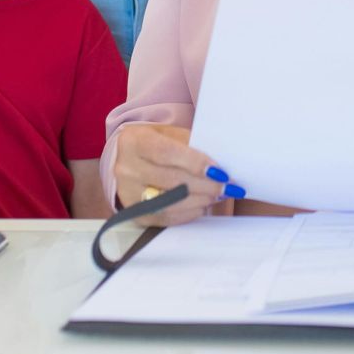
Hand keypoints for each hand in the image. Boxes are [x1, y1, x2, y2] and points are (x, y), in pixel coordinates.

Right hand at [111, 124, 244, 225]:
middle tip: (228, 187)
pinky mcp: (135, 213)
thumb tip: (220, 167)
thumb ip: (192, 147)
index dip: (195, 163)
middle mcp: (125, 168)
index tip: (220, 172)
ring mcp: (127, 193)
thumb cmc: (159, 144)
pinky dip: (188, 213)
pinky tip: (203, 206)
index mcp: (134, 141)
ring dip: (199, 200)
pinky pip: (166, 218)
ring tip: (218, 195)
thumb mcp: (172, 135)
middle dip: (204, 185)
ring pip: (169, 202)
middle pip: (170, 180)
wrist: (133, 159)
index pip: (166, 153)